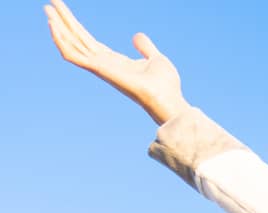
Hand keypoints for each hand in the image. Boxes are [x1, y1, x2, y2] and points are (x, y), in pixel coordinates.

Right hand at [43, 0, 185, 124]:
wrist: (169, 99)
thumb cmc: (165, 86)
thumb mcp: (156, 59)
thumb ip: (145, 47)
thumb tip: (137, 36)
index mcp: (114, 60)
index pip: (88, 40)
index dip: (76, 26)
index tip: (65, 12)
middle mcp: (103, 64)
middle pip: (77, 39)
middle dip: (63, 21)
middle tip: (49, 3)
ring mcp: (99, 67)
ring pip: (71, 44)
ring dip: (58, 27)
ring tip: (47, 9)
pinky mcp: (99, 69)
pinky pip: (73, 55)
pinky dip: (61, 41)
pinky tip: (54, 25)